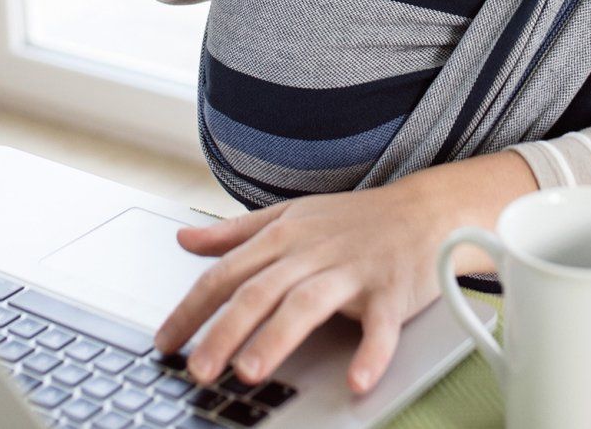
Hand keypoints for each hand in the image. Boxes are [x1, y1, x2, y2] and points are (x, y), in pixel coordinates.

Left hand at [152, 179, 466, 396]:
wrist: (426, 211)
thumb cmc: (354, 220)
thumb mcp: (290, 216)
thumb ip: (235, 232)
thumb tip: (185, 241)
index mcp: (283, 235)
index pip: (226, 273)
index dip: (192, 309)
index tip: (165, 343)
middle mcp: (313, 251)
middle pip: (260, 291)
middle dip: (225, 331)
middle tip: (199, 369)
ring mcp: (353, 270)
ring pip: (308, 303)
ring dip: (278, 338)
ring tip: (251, 372)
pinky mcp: (391, 291)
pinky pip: (380, 325)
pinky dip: (371, 353)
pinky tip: (357, 380)